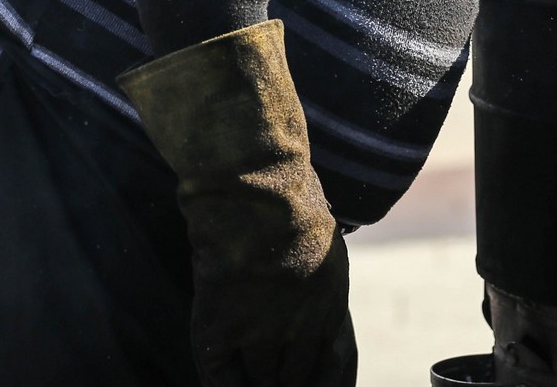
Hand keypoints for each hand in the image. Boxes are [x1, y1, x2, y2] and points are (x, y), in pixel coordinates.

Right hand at [118, 21, 357, 386]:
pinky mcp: (220, 328)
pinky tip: (222, 377)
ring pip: (262, 381)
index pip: (336, 367)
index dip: (328, 385)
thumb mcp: (322, 236)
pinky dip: (222, 382)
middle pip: (297, 380)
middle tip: (279, 381)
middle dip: (289, 385)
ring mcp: (260, 331)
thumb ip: (315, 269)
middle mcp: (301, 327)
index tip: (319, 386)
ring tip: (254, 378)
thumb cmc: (288, 196)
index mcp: (330, 304)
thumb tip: (307, 280)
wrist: (256, 189)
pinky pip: (220, 377)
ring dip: (259, 383)